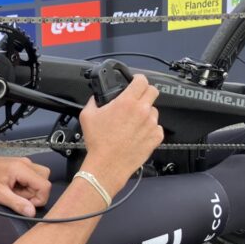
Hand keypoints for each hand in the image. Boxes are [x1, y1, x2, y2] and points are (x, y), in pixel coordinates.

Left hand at [0, 155, 51, 216]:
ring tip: (12, 191)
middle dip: (34, 193)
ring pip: (39, 179)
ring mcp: (23, 162)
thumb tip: (32, 213)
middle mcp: (26, 163)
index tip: (25, 204)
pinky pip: (31, 177)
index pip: (45, 185)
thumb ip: (16, 203)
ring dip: (29, 189)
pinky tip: (11, 187)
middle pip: (44, 181)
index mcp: (22, 168)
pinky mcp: (19, 164)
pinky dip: (25, 185)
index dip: (39, 199)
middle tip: (16, 196)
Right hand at [78, 74, 163, 192]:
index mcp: (127, 102)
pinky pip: (157, 128)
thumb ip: (93, 101)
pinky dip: (150, 129)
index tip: (135, 82)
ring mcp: (151, 124)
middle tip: (137, 99)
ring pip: (154, 111)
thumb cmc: (99, 143)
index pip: (142, 80)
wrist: (107, 165)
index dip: (138, 79)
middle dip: (145, 92)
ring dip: (146, 113)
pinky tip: (138, 134)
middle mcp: (142, 111)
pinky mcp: (156, 137)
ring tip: (133, 123)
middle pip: (153, 91)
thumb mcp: (87, 116)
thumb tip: (96, 98)